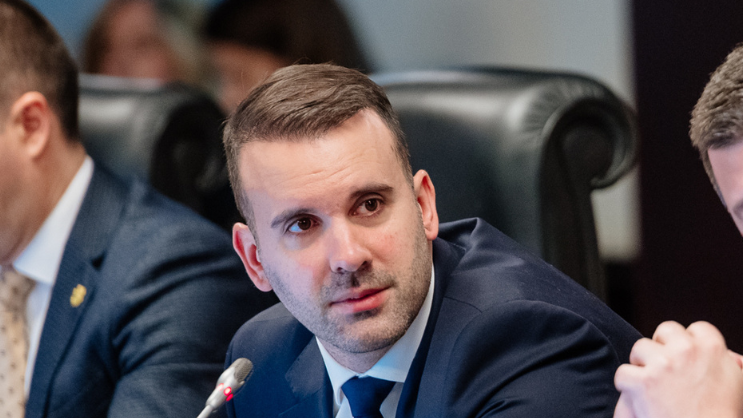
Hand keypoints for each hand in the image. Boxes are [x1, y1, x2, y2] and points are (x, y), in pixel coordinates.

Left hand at [614, 321, 742, 417]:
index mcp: (712, 347)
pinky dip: (627, 386)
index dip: (690, 344)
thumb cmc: (723, 416)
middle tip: (667, 370)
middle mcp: (686, 350)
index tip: (689, 361)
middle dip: (664, 348)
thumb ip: (731, 365)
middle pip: (665, 331)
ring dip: (642, 365)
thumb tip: (732, 356)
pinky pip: (623, 373)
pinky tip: (641, 400)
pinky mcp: (641, 382)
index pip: (696, 329)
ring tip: (653, 386)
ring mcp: (662, 364)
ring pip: (639, 348)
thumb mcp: (738, 386)